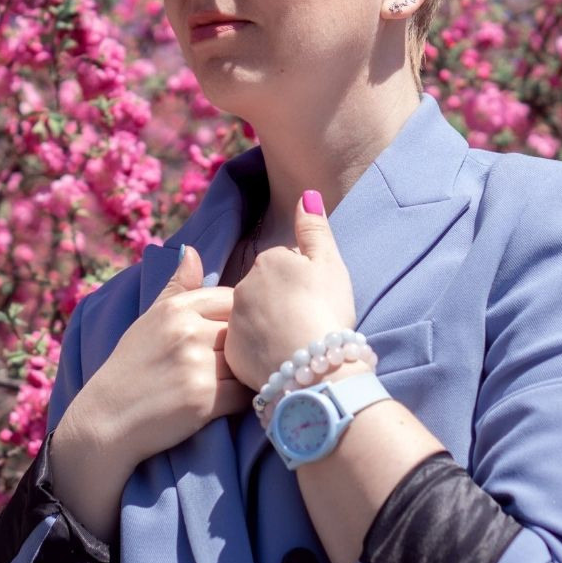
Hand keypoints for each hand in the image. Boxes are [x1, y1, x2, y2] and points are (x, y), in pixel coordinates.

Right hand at [61, 245, 251, 473]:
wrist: (106, 420)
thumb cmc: (130, 368)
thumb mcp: (148, 320)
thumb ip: (176, 287)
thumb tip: (192, 251)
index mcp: (175, 308)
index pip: (232, 299)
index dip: (235, 319)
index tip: (224, 337)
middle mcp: (187, 331)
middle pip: (242, 331)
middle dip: (241, 347)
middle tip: (231, 362)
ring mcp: (197, 366)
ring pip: (245, 362)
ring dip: (243, 374)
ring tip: (228, 382)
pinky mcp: (205, 400)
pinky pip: (243, 394)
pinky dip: (239, 400)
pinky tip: (224, 403)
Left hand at [225, 191, 356, 390]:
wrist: (316, 368)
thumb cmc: (327, 310)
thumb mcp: (329, 263)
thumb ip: (315, 228)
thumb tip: (305, 194)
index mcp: (267, 261)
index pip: (284, 267)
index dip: (304, 284)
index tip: (316, 300)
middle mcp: (242, 287)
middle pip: (266, 291)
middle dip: (283, 303)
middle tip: (308, 322)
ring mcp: (234, 320)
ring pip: (255, 319)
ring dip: (271, 327)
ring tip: (296, 343)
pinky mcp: (233, 352)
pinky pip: (248, 348)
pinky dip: (263, 352)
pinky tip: (283, 359)